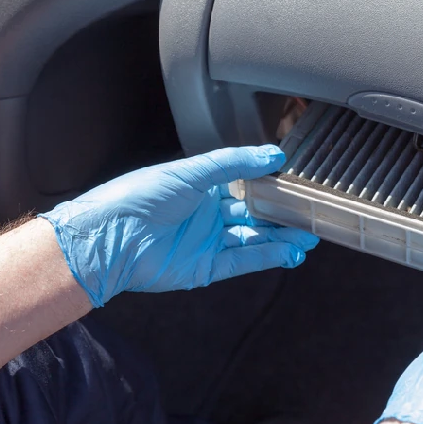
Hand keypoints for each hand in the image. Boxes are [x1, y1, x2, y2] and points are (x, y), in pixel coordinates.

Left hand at [40, 145, 318, 307]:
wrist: (110, 238)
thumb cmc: (141, 197)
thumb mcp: (191, 171)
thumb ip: (234, 163)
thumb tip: (273, 155)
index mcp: (202, 187)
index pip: (245, 184)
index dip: (271, 184)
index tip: (298, 182)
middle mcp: (207, 214)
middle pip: (254, 214)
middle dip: (283, 215)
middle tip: (312, 214)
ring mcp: (208, 242)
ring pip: (254, 238)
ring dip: (281, 237)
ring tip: (309, 235)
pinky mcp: (206, 268)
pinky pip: (244, 260)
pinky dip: (267, 256)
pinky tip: (289, 252)